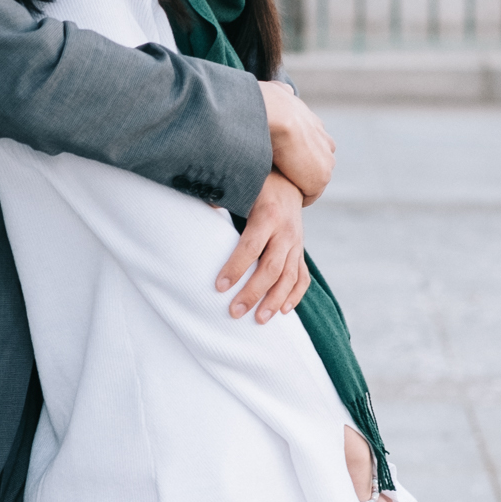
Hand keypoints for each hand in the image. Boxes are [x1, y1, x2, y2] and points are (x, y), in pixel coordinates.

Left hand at [216, 171, 309, 322]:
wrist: (289, 180)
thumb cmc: (255, 186)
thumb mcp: (240, 186)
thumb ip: (220, 196)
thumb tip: (198, 205)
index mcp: (268, 215)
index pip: (251, 246)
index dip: (236, 267)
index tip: (219, 286)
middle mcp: (286, 231)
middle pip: (272, 268)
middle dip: (253, 293)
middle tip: (234, 313)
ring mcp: (297, 243)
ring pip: (290, 277)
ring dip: (274, 301)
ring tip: (259, 321)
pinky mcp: (301, 251)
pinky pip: (302, 277)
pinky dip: (295, 295)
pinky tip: (283, 311)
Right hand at [259, 81, 334, 203]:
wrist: (275, 115)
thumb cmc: (269, 104)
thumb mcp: (278, 93)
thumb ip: (283, 94)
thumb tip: (286, 89)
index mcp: (317, 128)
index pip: (309, 150)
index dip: (293, 158)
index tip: (276, 162)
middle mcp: (327, 145)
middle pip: (313, 168)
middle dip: (298, 174)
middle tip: (276, 177)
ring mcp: (326, 163)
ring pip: (311, 183)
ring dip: (296, 186)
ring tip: (277, 187)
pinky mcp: (320, 179)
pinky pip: (308, 197)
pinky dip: (295, 196)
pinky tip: (280, 193)